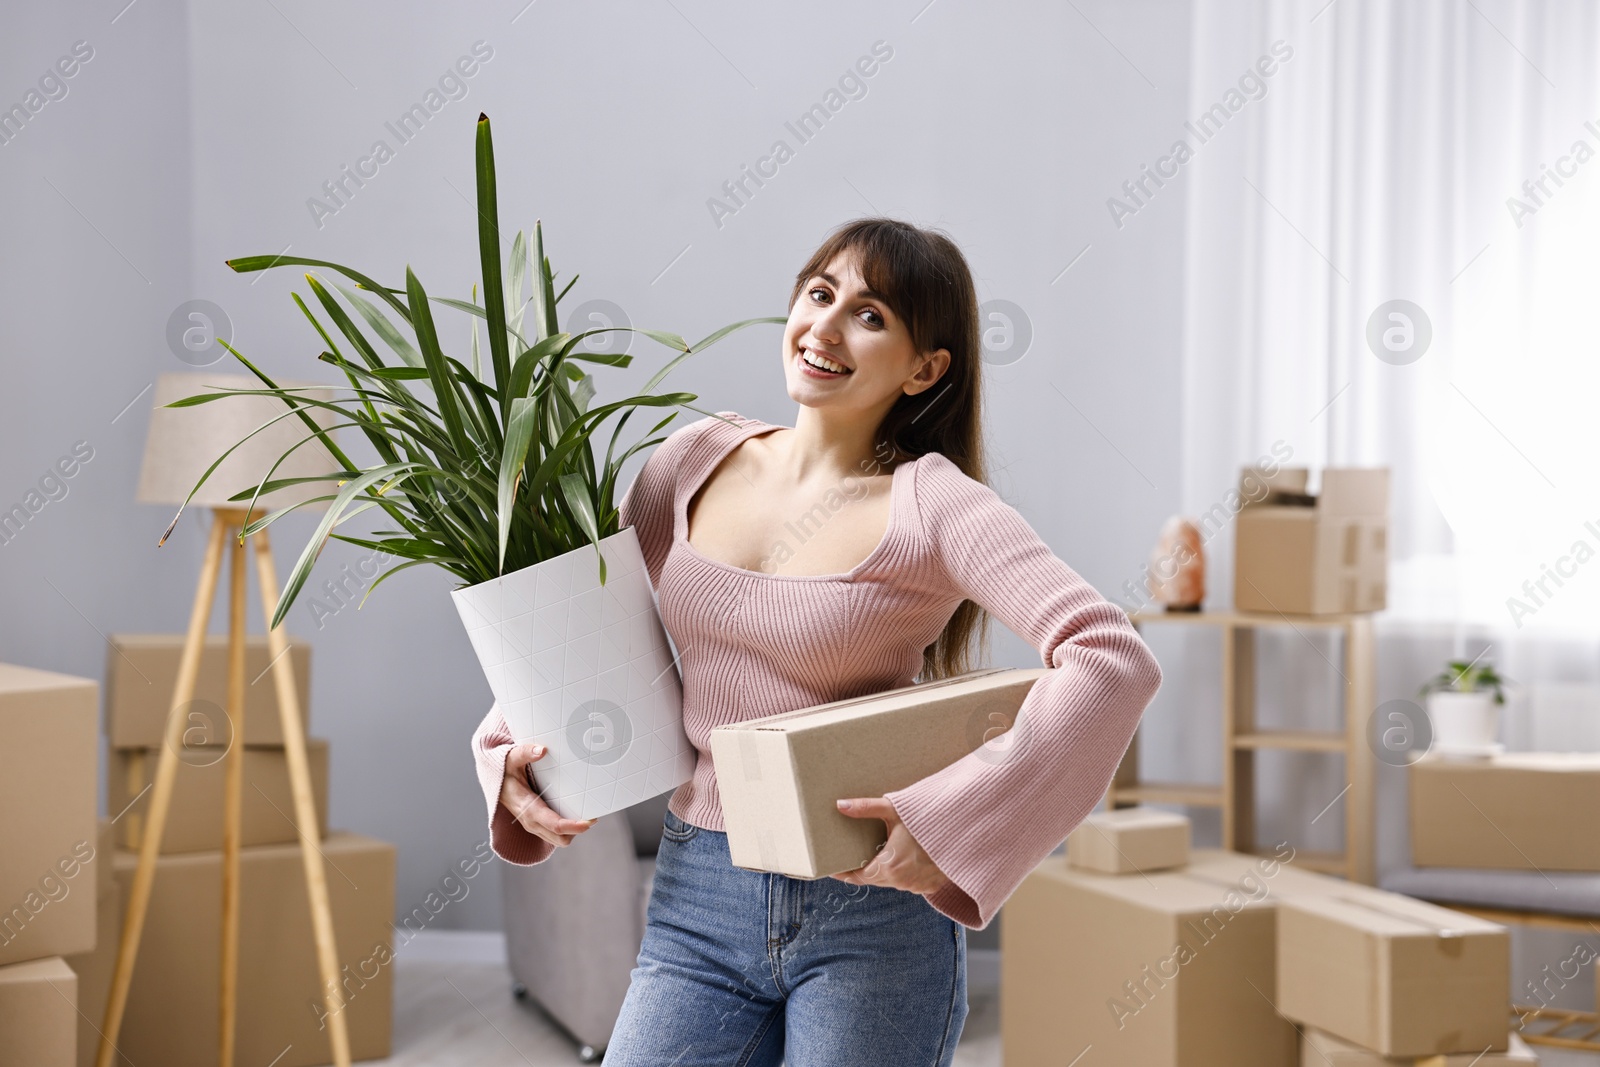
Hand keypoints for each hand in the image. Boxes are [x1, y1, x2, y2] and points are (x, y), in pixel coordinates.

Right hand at [498, 742, 594, 847]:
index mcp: (528, 808)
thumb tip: (542, 750)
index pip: (554, 825)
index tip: (590, 820)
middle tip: (592, 814)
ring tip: (586, 813)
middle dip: (578, 830)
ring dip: (574, 831)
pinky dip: (568, 828)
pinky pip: (556, 834)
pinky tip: (574, 811)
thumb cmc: (504, 771)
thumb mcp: (511, 758)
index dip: (574, 826)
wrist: (495, 784)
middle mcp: (531, 822)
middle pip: (561, 839)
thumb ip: (525, 752)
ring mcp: (534, 826)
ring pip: (560, 839)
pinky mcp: (538, 826)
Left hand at [832, 796, 951, 896]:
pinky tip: (904, 858)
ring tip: (880, 855)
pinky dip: (902, 873)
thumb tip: (840, 805)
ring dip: (884, 871)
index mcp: (889, 865)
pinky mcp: (929, 886)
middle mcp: (901, 881)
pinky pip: (908, 883)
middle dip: (864, 870)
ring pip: (891, 882)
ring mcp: (917, 886)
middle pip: (874, 879)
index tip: (833, 870)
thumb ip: (865, 808)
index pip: (858, 877)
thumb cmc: (928, 819)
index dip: (844, 874)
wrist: (963, 831)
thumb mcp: (894, 809)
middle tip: (854, 857)